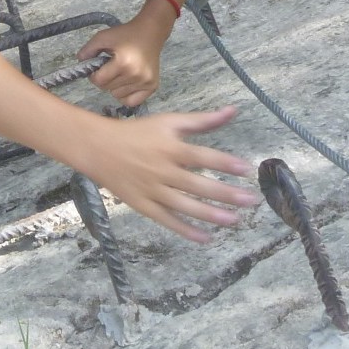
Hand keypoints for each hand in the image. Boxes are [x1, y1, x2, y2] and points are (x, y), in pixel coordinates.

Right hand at [74, 107, 255, 243]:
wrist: (97, 147)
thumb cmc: (136, 133)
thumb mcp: (168, 121)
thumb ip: (201, 120)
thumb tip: (232, 111)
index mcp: (170, 147)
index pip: (203, 156)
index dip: (225, 163)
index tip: (247, 170)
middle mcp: (162, 170)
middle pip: (198, 184)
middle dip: (226, 194)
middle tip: (251, 200)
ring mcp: (152, 190)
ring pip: (185, 206)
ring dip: (211, 215)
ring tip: (234, 220)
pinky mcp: (143, 205)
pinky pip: (166, 220)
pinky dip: (185, 230)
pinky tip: (205, 238)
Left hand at [83, 14, 166, 105]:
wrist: (149, 32)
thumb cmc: (125, 34)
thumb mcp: (103, 37)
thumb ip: (88, 50)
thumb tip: (79, 63)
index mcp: (123, 63)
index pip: (99, 81)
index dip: (94, 75)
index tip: (97, 68)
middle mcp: (136, 75)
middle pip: (108, 89)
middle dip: (104, 80)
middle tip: (109, 68)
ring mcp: (146, 82)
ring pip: (118, 96)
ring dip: (114, 87)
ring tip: (120, 73)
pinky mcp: (153, 86)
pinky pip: (132, 102)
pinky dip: (125, 96)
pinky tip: (126, 84)